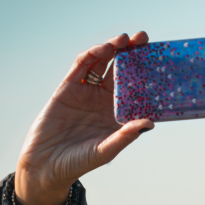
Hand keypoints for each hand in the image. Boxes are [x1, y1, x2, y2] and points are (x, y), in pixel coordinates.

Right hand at [14, 32, 153, 204]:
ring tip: (123, 39)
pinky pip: (80, 67)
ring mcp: (86, 93)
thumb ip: (126, 136)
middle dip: (132, 52)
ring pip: (102, 64)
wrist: (45, 166)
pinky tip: (103, 48)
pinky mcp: (67, 89)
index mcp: (118, 114)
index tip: (159, 59)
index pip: (136, 88)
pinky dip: (91, 55)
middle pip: (121, 70)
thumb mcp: (106, 150)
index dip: (147, 73)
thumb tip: (150, 122)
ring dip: (112, 48)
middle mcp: (105, 100)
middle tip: (143, 38)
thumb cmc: (79, 163)